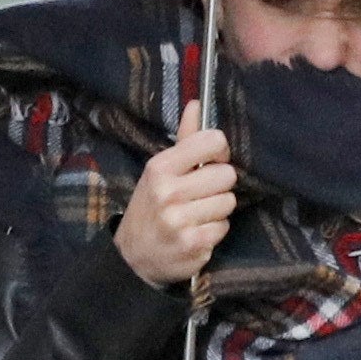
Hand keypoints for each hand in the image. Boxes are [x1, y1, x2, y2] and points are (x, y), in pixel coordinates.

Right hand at [114, 100, 237, 289]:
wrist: (132, 256)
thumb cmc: (150, 206)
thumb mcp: (159, 171)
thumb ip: (184, 139)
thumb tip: (198, 103)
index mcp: (160, 167)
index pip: (212, 142)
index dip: (219, 152)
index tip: (211, 162)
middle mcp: (169, 192)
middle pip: (226, 175)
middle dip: (219, 185)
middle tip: (201, 194)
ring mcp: (180, 220)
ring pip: (228, 202)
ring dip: (218, 209)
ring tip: (197, 214)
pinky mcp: (193, 245)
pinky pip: (224, 227)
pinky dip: (214, 230)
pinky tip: (196, 231)